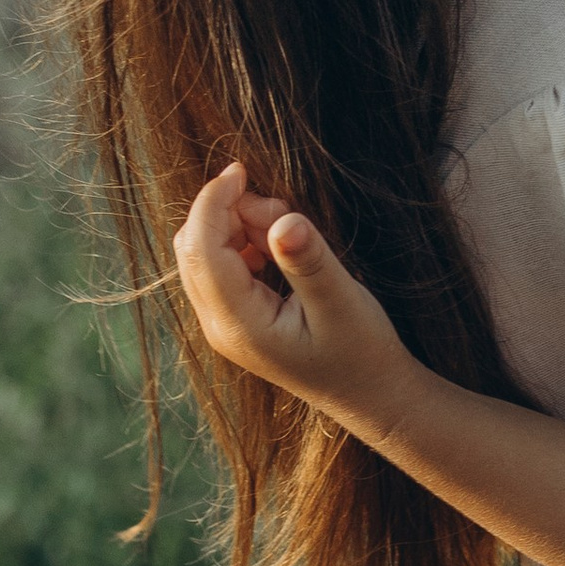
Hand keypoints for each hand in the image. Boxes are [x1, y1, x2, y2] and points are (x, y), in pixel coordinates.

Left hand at [172, 163, 408, 427]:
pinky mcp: (235, 318)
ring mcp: (224, 324)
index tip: (241, 169)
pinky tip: (281, 250)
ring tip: (292, 235)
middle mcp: (220, 325)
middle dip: (229, 213)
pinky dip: (244, 242)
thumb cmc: (362, 352)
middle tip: (284, 213)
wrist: (371, 396)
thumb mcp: (342, 302)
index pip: (201, 249)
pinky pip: (221, 265)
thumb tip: (282, 220)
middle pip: (193, 248)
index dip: (214, 202)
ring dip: (240, 226)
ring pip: (205, 253)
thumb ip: (308, 260)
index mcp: (239, 324)